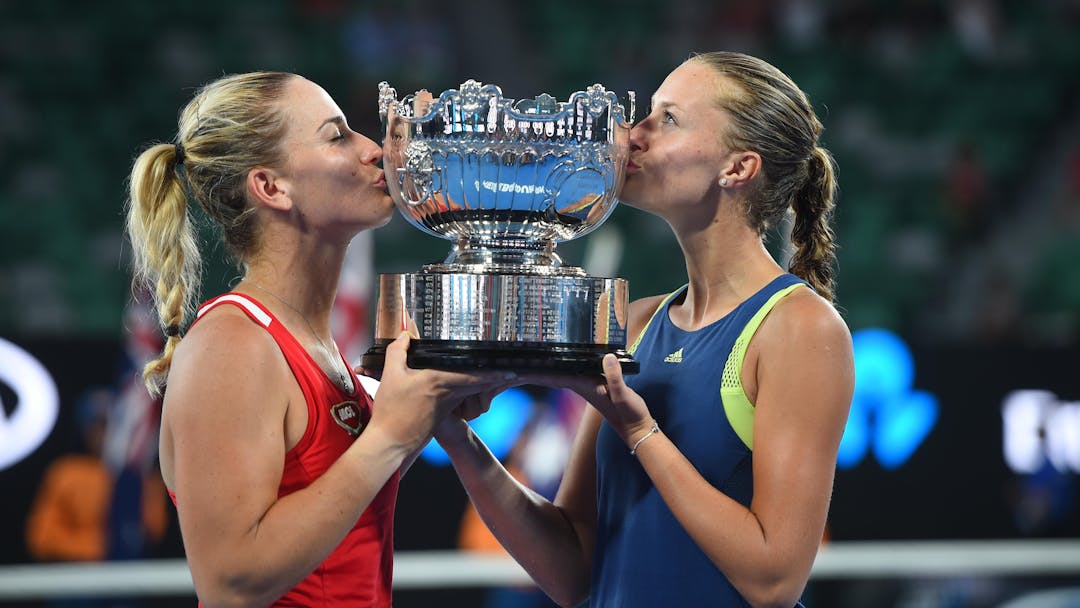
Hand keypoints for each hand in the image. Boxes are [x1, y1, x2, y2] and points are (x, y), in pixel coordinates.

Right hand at [369, 333, 516, 452]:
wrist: (390, 443)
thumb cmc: (390, 410)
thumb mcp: (390, 375)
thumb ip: (398, 351)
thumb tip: (405, 334)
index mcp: (438, 381)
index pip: (473, 375)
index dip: (493, 373)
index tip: (510, 370)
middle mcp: (448, 395)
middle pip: (478, 384)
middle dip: (495, 379)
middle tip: (511, 372)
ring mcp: (447, 407)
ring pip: (471, 393)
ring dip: (484, 386)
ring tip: (497, 378)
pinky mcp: (443, 415)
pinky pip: (462, 400)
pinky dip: (470, 394)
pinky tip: (470, 388)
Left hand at [523, 356, 653, 446]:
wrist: (636, 428)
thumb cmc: (630, 414)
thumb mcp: (624, 396)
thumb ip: (615, 378)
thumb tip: (608, 358)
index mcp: (581, 385)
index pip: (550, 376)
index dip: (532, 371)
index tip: (512, 367)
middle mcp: (578, 385)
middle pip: (546, 375)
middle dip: (527, 370)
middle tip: (504, 363)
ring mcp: (582, 385)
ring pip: (553, 374)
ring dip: (537, 370)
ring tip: (518, 362)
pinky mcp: (589, 383)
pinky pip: (565, 373)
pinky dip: (553, 368)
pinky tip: (549, 364)